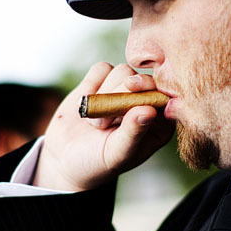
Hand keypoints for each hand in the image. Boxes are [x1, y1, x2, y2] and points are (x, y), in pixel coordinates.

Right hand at [33, 62, 174, 190]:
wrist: (65, 159)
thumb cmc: (97, 163)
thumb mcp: (117, 154)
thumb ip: (133, 133)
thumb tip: (149, 110)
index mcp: (160, 124)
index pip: (165, 96)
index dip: (149, 92)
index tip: (130, 95)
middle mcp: (146, 102)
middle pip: (143, 79)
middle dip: (121, 97)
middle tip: (104, 124)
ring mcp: (124, 89)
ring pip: (123, 71)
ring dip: (104, 94)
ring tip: (94, 122)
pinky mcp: (103, 80)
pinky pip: (102, 68)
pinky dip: (91, 84)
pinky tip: (86, 104)